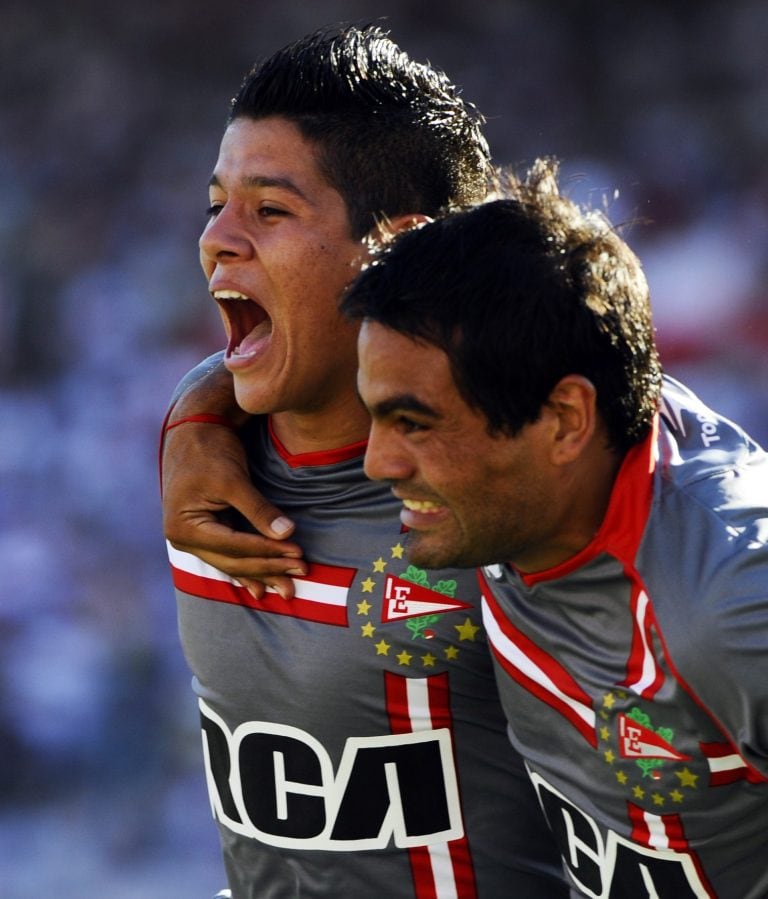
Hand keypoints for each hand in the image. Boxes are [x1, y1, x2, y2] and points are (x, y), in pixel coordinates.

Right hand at [161, 357, 305, 598]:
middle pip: (232, 561)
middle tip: (302, 572)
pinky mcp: (204, 534)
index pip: (234, 546)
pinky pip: (228, 556)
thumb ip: (258, 509)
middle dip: (269, 568)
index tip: (298, 553)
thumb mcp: (234, 479)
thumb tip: (287, 534)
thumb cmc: (210, 449)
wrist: (194, 429)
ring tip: (290, 588)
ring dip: (262, 574)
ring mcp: (191, 539)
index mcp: (184, 527)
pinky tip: (263, 588)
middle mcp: (182, 539)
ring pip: (232, 563)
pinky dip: (248, 569)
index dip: (267, 551)